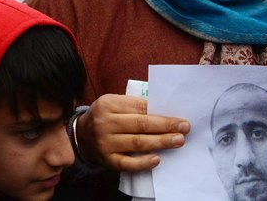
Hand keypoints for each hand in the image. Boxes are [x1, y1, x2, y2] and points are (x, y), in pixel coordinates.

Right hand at [75, 94, 189, 171]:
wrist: (82, 135)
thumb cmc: (104, 116)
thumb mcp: (113, 103)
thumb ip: (134, 106)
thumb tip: (163, 110)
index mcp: (108, 104)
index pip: (139, 107)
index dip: (160, 112)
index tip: (179, 116)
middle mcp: (105, 123)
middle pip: (140, 125)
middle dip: (165, 126)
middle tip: (184, 128)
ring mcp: (105, 142)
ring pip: (137, 143)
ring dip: (161, 142)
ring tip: (178, 140)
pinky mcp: (106, 160)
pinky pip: (127, 163)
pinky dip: (143, 162)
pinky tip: (157, 159)